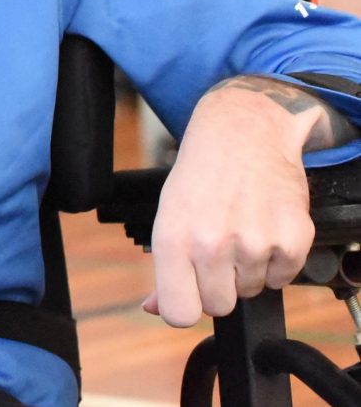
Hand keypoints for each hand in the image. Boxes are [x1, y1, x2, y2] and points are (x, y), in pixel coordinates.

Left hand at [145, 78, 321, 324]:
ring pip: (251, 291)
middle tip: (218, 252)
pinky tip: (263, 228)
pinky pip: (282, 278)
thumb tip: (156, 309)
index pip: (179, 313)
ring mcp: (255, 243)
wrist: (244, 134)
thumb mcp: (168, 215)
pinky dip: (275, 261)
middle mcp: (213, 244)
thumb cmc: (201, 175)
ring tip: (240, 230)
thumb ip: (165, 268)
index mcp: (175, 239)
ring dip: (247, 270)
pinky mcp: (292, 240)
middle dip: (219, 287)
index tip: (189, 294)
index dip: (185, 308)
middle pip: (218, 307)